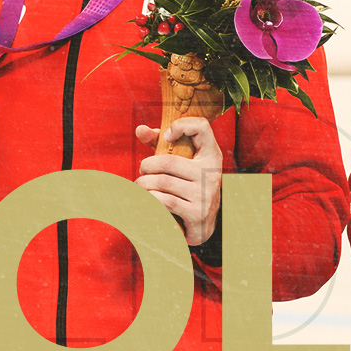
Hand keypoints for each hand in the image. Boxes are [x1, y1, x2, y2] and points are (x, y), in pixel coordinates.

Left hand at [135, 118, 222, 245]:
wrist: (204, 225)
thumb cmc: (187, 186)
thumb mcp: (181, 163)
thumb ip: (161, 143)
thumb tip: (139, 129)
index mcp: (211, 155)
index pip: (202, 127)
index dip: (181, 125)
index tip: (166, 137)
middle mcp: (211, 173)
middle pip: (168, 161)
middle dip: (147, 166)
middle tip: (143, 171)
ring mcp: (205, 194)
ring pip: (162, 182)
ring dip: (144, 184)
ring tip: (141, 185)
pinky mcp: (196, 213)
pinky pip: (164, 201)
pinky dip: (150, 199)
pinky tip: (147, 199)